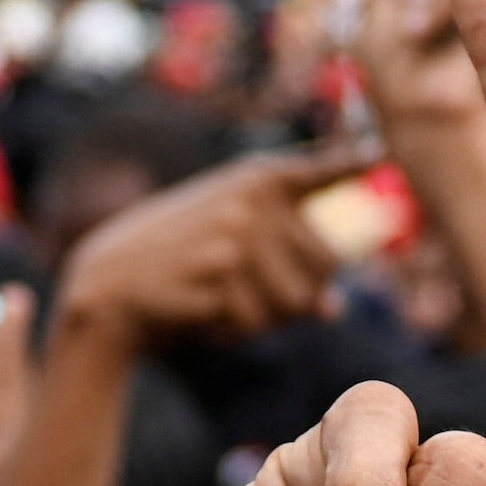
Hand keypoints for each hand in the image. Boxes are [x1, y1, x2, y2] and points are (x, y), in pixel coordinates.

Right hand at [56, 142, 376, 352]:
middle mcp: (254, 200)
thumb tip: (335, 311)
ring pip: (298, 304)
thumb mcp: (230, 240)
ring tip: (218, 300)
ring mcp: (237, 236)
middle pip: (329, 265)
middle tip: (248, 294)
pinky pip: (257, 324)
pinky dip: (233, 332)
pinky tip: (198, 313)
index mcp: (257, 178)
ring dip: (266, 319)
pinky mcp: (219, 276)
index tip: (379, 153)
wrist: (106, 284)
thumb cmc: (176, 264)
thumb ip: (286, 262)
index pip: (320, 170)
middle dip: (302, 295)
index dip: (352, 162)